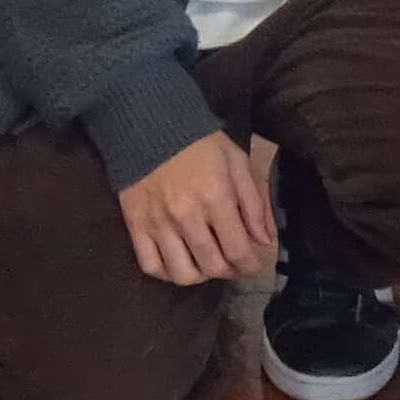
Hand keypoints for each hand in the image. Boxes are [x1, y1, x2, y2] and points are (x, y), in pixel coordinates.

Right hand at [116, 129, 278, 287]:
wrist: (149, 123)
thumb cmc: (199, 142)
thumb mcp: (236, 162)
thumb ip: (254, 203)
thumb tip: (264, 241)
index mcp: (215, 197)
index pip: (238, 250)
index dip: (251, 265)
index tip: (253, 263)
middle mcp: (186, 216)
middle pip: (212, 267)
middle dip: (229, 271)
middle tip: (232, 262)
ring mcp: (158, 223)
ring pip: (182, 273)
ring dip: (200, 276)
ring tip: (205, 263)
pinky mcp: (135, 225)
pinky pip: (151, 266)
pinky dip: (166, 272)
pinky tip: (177, 261)